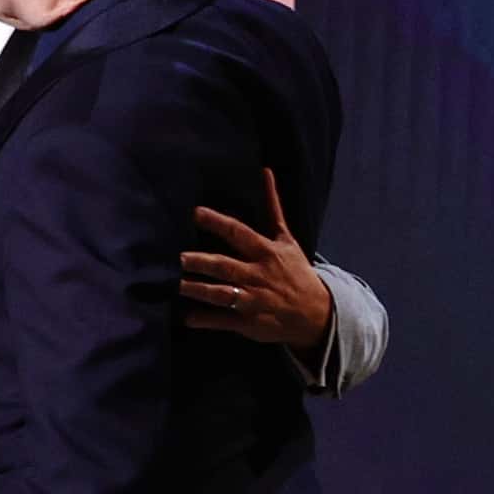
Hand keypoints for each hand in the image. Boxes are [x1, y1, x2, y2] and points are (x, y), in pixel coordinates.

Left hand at [181, 169, 330, 352]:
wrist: (317, 312)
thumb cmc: (295, 272)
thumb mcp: (287, 240)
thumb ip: (273, 208)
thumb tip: (265, 172)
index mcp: (267, 252)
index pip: (239, 233)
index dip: (218, 223)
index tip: (195, 213)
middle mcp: (258, 274)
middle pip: (225, 266)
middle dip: (201, 262)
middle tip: (177, 257)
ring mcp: (252, 299)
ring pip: (221, 294)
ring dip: (198, 290)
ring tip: (176, 285)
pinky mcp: (248, 321)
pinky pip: (223, 320)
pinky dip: (204, 319)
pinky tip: (186, 317)